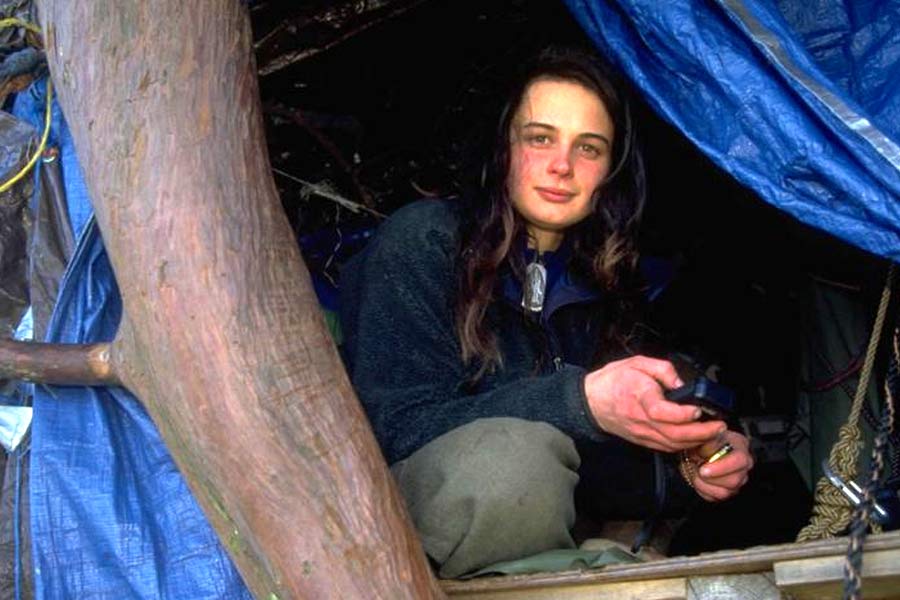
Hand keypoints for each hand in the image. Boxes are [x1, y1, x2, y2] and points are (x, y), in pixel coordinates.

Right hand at [583, 355, 725, 451]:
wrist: (591, 402)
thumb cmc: (614, 380)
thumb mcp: (637, 363)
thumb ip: (662, 369)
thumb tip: (681, 384)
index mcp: (639, 396)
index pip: (661, 412)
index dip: (683, 415)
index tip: (698, 410)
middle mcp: (641, 419)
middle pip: (674, 434)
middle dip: (701, 433)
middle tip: (719, 426)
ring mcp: (642, 433)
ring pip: (673, 444)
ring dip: (696, 442)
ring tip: (714, 433)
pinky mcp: (642, 440)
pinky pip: (667, 448)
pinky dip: (684, 446)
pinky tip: (696, 439)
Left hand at [683, 430, 753, 501]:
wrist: (694, 450)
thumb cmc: (700, 441)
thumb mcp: (702, 435)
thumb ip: (708, 438)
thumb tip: (713, 436)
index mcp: (740, 445)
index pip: (739, 460)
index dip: (721, 467)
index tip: (703, 469)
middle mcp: (744, 464)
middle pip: (735, 480)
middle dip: (712, 478)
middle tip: (698, 471)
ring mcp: (738, 479)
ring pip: (726, 492)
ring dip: (705, 484)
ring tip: (696, 473)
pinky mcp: (729, 490)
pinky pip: (717, 497)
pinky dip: (703, 490)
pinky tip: (699, 479)